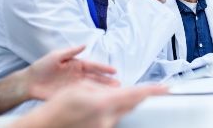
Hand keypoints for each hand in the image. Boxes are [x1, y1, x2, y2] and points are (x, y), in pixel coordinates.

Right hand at [10, 81, 167, 127]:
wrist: (46, 127)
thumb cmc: (59, 106)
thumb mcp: (81, 88)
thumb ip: (102, 89)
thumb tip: (116, 90)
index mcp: (104, 103)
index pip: (135, 95)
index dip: (153, 91)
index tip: (167, 88)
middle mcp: (108, 119)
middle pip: (133, 105)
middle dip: (141, 97)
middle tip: (150, 90)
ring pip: (123, 112)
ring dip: (123, 103)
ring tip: (110, 96)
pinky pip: (113, 119)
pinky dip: (113, 110)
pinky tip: (101, 106)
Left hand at [24, 46, 118, 99]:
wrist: (29, 82)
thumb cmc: (41, 66)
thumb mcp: (56, 56)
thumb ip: (70, 51)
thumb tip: (84, 45)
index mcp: (76, 64)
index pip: (93, 66)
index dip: (104, 69)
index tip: (114, 71)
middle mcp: (78, 75)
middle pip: (96, 78)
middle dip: (107, 81)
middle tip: (118, 85)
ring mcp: (74, 86)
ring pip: (92, 88)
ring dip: (102, 90)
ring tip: (114, 92)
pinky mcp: (69, 95)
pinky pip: (83, 96)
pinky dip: (92, 98)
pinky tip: (99, 100)